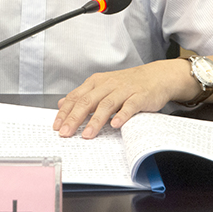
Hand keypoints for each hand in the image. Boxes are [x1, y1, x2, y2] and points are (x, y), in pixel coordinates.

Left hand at [52, 60, 188, 138]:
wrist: (155, 76)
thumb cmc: (127, 84)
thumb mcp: (101, 86)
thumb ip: (82, 95)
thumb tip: (62, 103)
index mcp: (96, 83)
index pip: (76, 97)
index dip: (65, 112)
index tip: (57, 126)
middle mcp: (107, 85)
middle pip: (88, 101)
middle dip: (75, 118)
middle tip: (66, 133)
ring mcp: (124, 90)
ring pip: (106, 104)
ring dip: (95, 121)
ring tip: (87, 134)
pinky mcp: (139, 96)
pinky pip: (129, 106)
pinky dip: (122, 115)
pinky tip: (116, 125)